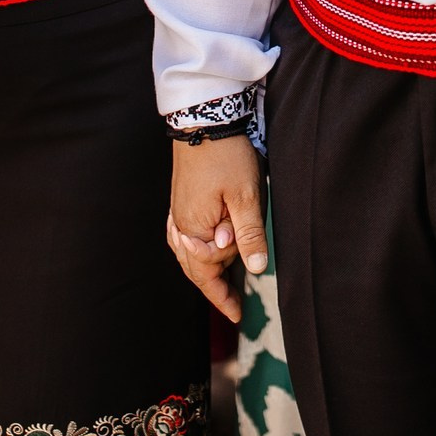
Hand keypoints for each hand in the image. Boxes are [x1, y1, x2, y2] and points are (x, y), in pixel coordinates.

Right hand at [168, 134, 268, 321]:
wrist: (204, 120)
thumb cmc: (226, 157)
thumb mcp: (246, 197)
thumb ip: (250, 235)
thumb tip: (255, 270)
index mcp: (195, 229)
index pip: (207, 273)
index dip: (223, 295)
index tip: (237, 314)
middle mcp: (181, 224)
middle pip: (194, 267)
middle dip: (213, 287)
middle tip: (233, 306)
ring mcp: (179, 211)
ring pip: (188, 253)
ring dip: (204, 270)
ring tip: (222, 285)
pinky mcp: (182, 199)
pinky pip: (184, 235)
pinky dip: (194, 251)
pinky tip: (201, 251)